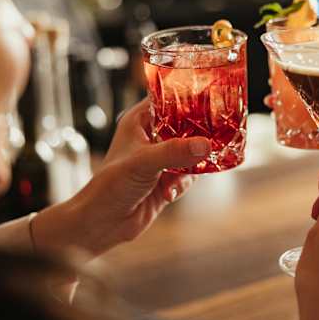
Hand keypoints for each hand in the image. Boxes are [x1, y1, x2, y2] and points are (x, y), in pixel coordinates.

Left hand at [34, 99, 210, 260]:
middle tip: (216, 137)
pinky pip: (190, 176)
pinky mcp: (168, 180)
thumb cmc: (110, 185)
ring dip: (192, 166)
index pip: (168, 99)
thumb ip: (175, 152)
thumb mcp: (143, 162)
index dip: (188, 96)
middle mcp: (152, 136)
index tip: (211, 98)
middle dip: (200, 134)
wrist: (102, 223)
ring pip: (193, 152)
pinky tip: (169, 194)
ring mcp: (162, 159)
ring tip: (180, 177)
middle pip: (187, 126)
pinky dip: (184, 184)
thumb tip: (206, 145)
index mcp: (140, 121)